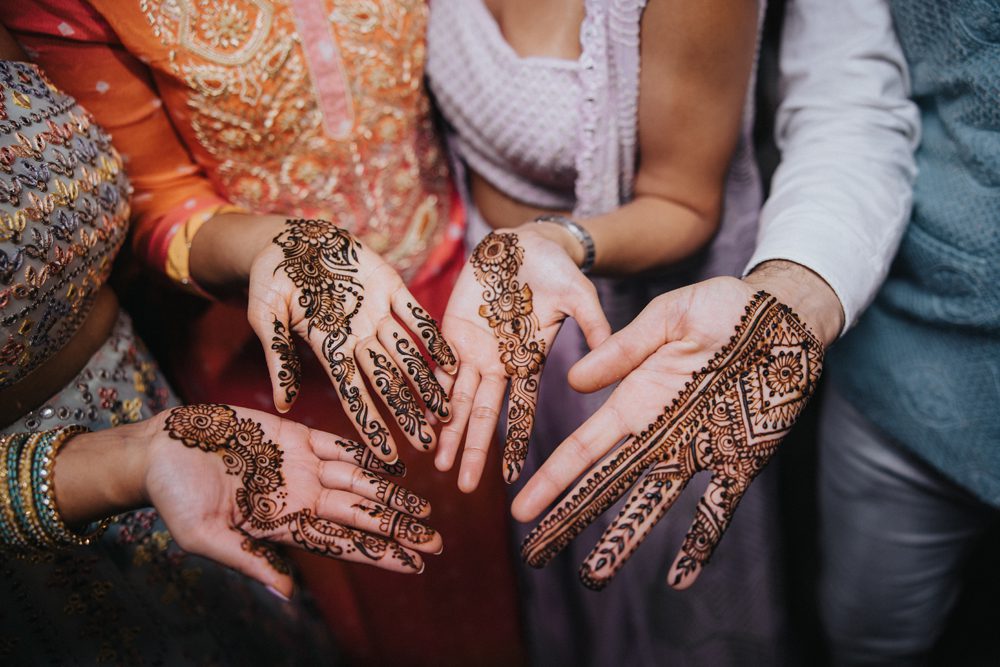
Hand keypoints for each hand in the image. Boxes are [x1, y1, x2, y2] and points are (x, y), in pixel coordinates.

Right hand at [144, 404, 441, 598]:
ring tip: (425, 509)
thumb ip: (249, 560)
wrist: (159, 449)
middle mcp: (300, 496)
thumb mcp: (204, 536)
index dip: (379, 554)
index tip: (414, 567)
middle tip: (437, 543)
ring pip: (359, 481)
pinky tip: (395, 465)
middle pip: (361, 515)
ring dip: (392, 495)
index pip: (343, 544)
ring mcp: (300, 465)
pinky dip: (368, 453)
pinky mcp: (293, 435)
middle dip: (398, 529)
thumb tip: (290, 595)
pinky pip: (339, 444)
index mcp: (283, 524)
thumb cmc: (173, 497)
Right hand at [247, 219, 456, 462]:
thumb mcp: (264, 316)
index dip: (372, 425)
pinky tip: (453, 361)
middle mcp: (357, 337)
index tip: (388, 456)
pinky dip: (433, 338)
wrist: (290, 238)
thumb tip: (282, 404)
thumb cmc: (269, 278)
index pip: (353, 395)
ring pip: (407, 356)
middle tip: (429, 445)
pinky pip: (417, 315)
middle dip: (407, 414)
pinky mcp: (389, 286)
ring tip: (447, 412)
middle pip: (386, 383)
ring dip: (426, 384)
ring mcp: (375, 314)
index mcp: (328, 348)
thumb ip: (277, 356)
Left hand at [435, 227, 610, 490]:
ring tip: (436, 464)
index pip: (522, 412)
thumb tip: (612, 351)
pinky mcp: (451, 331)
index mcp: (529, 363)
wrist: (523, 243)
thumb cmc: (555, 270)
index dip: (515, 444)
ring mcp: (474, 350)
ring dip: (446, 431)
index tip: (508, 479)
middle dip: (472, 450)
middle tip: (462, 487)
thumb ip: (593, 324)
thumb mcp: (580, 296)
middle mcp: (500, 365)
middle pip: (483, 415)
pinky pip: (436, 365)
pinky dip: (427, 391)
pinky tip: (418, 418)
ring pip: (456, 398)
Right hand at [513, 277, 824, 589]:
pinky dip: (701, 541)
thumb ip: (626, 349)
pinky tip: (682, 575)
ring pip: (652, 503)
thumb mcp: (669, 317)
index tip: (523, 508)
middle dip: (571, 518)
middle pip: (607, 484)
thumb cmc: (725, 308)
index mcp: (637, 400)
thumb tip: (574, 383)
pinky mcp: (741, 460)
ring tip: (595, 575)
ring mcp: (699, 451)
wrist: (786, 317)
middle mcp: (659, 434)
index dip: (553, 479)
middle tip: (537, 554)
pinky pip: (718, 507)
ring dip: (624, 538)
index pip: (585, 448)